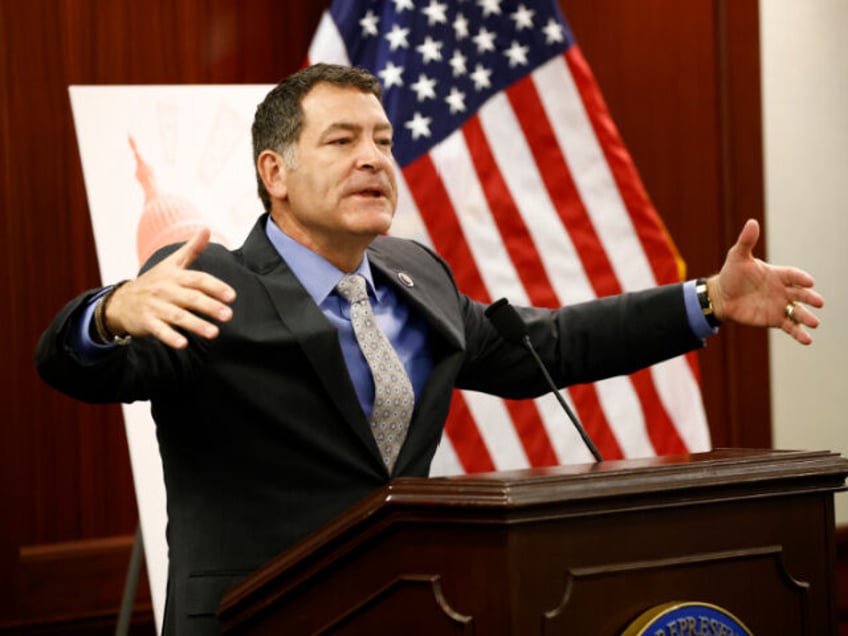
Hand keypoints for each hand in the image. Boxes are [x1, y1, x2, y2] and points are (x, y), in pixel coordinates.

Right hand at [104, 228, 235, 348]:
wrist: (120, 301)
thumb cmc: (153, 282)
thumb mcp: (170, 263)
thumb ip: (191, 249)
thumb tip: (206, 229)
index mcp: (174, 276)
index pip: (198, 280)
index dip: (215, 287)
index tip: (232, 296)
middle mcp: (165, 290)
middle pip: (191, 298)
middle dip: (210, 306)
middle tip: (228, 315)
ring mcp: (155, 306)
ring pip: (178, 316)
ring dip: (196, 325)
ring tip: (215, 333)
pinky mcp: (146, 322)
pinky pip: (160, 330)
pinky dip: (171, 337)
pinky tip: (184, 344)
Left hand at [709, 219, 823, 344]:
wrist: (721, 297)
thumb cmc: (731, 274)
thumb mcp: (737, 256)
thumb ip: (746, 241)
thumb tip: (752, 222)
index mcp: (777, 274)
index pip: (793, 275)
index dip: (801, 278)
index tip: (809, 282)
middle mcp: (782, 290)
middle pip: (800, 294)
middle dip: (810, 298)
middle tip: (819, 302)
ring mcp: (780, 305)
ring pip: (798, 312)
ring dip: (806, 317)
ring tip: (815, 323)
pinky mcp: (774, 320)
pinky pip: (790, 326)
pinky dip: (799, 333)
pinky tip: (807, 340)